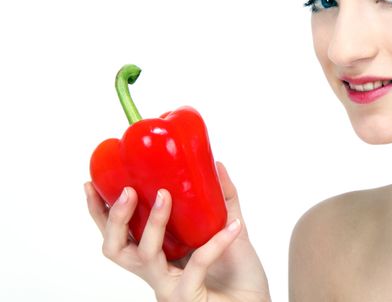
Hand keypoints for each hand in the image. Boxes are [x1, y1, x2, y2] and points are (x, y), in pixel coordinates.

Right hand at [85, 162, 270, 301]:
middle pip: (116, 249)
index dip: (100, 213)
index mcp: (160, 254)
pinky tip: (234, 226)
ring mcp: (169, 286)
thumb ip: (221, 198)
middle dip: (116, 218)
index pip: (120, 234)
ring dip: (153, 222)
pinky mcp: (188, 297)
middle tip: (128, 191)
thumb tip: (215, 164)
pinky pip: (196, 264)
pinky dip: (215, 243)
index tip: (92, 185)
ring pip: (146, 255)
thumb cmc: (238, 272)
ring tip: (165, 195)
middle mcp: (157, 271)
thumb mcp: (228, 225)